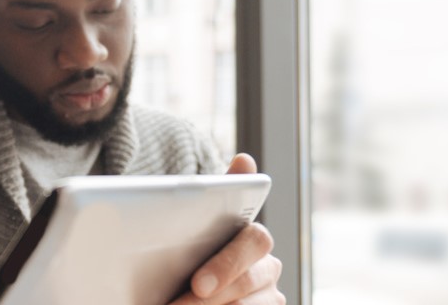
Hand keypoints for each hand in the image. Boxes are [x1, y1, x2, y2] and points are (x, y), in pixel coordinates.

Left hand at [169, 153, 284, 304]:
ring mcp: (269, 296)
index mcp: (252, 237)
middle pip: (248, 281)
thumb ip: (214, 198)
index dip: (227, 263)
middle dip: (211, 294)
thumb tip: (245, 159)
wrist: (181, 283)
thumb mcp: (192, 224)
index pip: (254, 241)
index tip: (198, 284)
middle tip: (178, 304)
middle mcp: (267, 267)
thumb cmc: (188, 251)